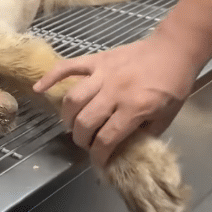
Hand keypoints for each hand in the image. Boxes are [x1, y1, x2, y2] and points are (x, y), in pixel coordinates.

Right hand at [33, 34, 196, 166]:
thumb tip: (124, 145)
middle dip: (81, 138)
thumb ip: (144, 132)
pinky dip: (50, 77)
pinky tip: (38, 88)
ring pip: (73, 98)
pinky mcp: (94, 60)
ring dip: (68, 116)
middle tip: (84, 142)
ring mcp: (101, 74)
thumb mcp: (167, 115)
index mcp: (135, 106)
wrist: (172, 50)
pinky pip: (67, 67)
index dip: (99, 154)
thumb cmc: (172, 83)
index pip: (108, 137)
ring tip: (71, 124)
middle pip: (86, 120)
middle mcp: (114, 91)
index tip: (97, 161)